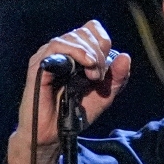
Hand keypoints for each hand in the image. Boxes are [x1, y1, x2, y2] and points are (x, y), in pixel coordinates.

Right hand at [7, 20, 131, 163]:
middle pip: (84, 31)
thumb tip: (125, 56)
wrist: (54, 134)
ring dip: (89, 53)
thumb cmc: (74, 113)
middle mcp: (61, 51)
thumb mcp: (103, 96)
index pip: (91, 29)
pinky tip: (86, 67)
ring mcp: (47, 57)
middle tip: (99, 75)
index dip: (102, 41)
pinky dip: (76, 53)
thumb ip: (116, 78)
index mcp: (76, 54)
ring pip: (71, 37)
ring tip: (93, 75)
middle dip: (98, 51)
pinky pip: (56, 47)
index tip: (106, 64)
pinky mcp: (38, 66)